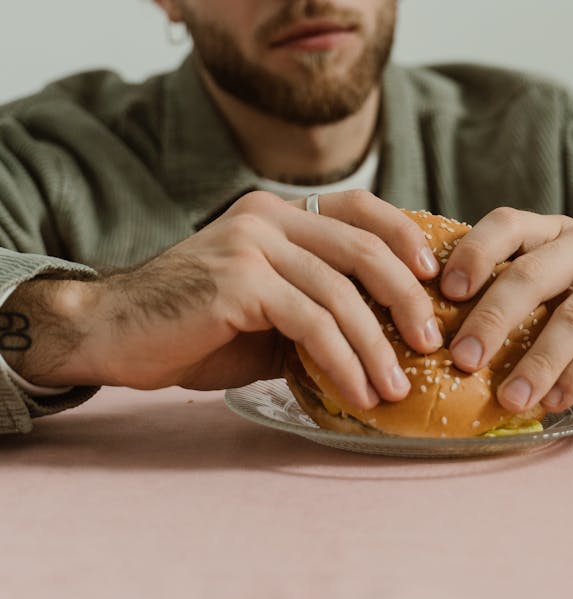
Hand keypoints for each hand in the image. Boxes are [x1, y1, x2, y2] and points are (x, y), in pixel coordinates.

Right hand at [3, 190, 442, 408]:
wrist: (110, 331)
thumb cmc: (191, 326)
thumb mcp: (262, 306)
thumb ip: (312, 303)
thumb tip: (383, 336)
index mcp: (276, 211)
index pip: (359, 207)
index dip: (405, 236)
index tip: (435, 278)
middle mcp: (267, 215)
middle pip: (362, 246)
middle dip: (406, 298)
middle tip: (431, 342)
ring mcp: (251, 244)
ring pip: (340, 291)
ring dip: (376, 346)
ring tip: (395, 389)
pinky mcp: (238, 281)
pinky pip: (309, 320)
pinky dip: (342, 360)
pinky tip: (356, 392)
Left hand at [442, 208, 572, 412]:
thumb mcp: (561, 290)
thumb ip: (518, 302)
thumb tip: (445, 343)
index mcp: (555, 231)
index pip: (507, 224)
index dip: (473, 252)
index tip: (444, 292)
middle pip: (531, 273)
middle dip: (492, 318)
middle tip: (462, 359)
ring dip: (536, 362)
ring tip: (509, 398)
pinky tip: (555, 401)